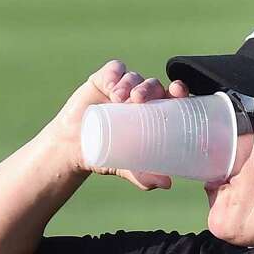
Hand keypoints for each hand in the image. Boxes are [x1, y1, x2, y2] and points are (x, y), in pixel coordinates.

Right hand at [40, 59, 186, 190]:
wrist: (74, 148)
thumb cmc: (109, 155)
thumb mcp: (127, 167)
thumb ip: (144, 176)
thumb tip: (167, 184)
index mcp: (156, 114)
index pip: (174, 98)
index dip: (179, 91)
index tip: (178, 92)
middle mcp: (143, 98)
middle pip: (154, 84)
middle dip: (150, 88)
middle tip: (139, 99)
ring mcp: (124, 87)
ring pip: (134, 76)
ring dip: (130, 83)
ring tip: (119, 97)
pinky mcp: (104, 79)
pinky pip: (114, 69)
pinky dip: (115, 74)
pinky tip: (111, 86)